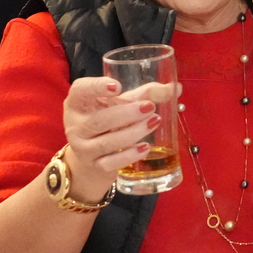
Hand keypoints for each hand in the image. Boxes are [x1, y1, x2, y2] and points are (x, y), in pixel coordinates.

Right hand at [60, 74, 175, 201]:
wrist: (92, 156)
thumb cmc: (109, 120)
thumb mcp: (121, 103)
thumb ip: (146, 94)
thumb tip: (176, 88)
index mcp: (78, 102)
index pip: (80, 90)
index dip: (96, 88)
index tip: (118, 87)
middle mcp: (76, 125)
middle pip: (98, 120)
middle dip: (126, 114)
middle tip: (150, 107)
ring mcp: (84, 148)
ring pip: (107, 143)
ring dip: (133, 133)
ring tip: (154, 122)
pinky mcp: (95, 165)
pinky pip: (111, 163)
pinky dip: (129, 156)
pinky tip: (145, 148)